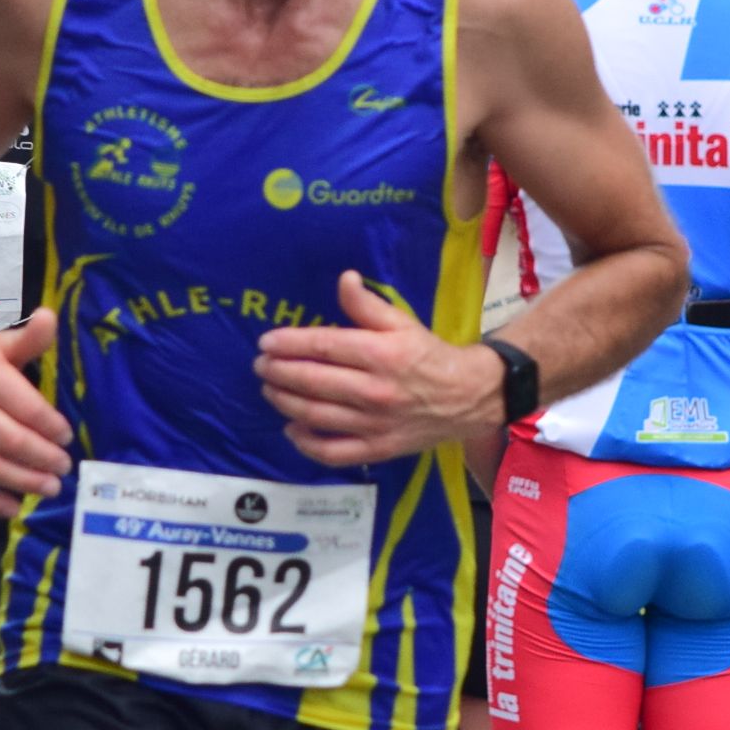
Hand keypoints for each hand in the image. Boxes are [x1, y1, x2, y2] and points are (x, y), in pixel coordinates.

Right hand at [0, 310, 72, 519]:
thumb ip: (31, 337)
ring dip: (21, 482)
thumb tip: (50, 317)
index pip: (22, 405)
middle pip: (6, 440)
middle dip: (41, 458)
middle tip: (64, 467)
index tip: (67, 436)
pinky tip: (11, 506)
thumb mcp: (3, 343)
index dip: (48, 425)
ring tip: (48, 488)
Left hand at [253, 270, 503, 466]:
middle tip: (261, 366)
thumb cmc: (428, 355)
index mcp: (381, 353)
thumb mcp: (402, 322)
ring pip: (317, 415)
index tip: (266, 342)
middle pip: (313, 381)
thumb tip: (344, 278)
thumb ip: (367, 304)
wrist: (468, 397)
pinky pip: (334, 451)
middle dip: (279, 372)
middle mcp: (375, 390)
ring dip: (285, 402)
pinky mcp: (378, 449)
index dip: (289, 344)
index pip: (324, 347)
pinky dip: (307, 444)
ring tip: (270, 389)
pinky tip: (292, 429)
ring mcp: (375, 423)